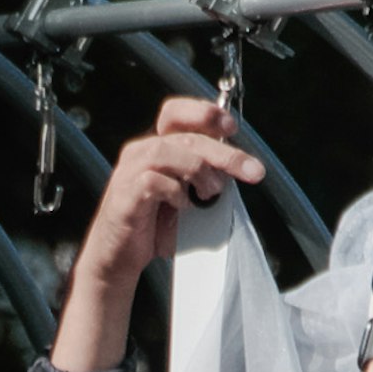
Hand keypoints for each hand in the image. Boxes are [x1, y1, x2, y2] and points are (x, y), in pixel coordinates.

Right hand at [50, 92, 261, 371]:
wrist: (120, 258)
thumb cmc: (155, 227)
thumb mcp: (189, 198)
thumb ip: (208, 179)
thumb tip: (240, 168)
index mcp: (157, 147)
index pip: (176, 113)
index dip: (204, 113)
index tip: (232, 126)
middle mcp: (141, 151)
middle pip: (186, 136)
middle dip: (225, 153)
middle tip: (252, 171)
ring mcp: (130, 170)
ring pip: (169, 152)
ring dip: (200, 171)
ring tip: (211, 193)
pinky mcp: (124, 193)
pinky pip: (154, 181)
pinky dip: (175, 193)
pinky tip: (183, 207)